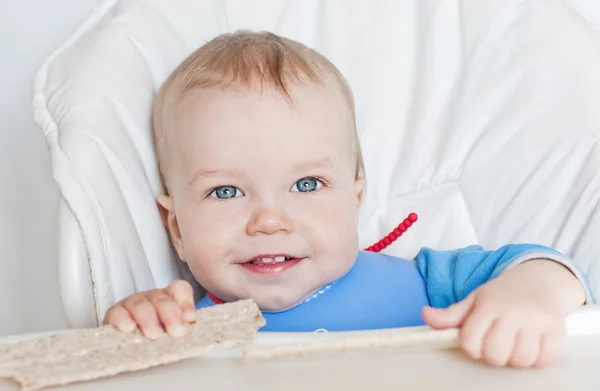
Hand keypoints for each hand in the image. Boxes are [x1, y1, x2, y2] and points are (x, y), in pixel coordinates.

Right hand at [103, 280, 196, 339]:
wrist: (129, 345)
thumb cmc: (157, 337)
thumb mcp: (172, 332)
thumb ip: (182, 326)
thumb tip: (189, 323)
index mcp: (168, 298)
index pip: (179, 290)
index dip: (186, 302)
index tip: (191, 319)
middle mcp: (151, 298)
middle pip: (162, 299)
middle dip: (170, 315)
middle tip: (176, 332)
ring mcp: (132, 304)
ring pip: (140, 305)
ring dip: (148, 319)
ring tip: (154, 334)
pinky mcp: (114, 314)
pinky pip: (117, 313)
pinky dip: (122, 320)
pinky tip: (128, 329)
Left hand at [422, 259, 585, 367]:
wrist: (538, 281)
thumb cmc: (501, 296)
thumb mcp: (474, 300)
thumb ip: (450, 314)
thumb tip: (425, 314)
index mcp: (488, 305)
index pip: (471, 341)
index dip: (472, 347)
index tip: (478, 340)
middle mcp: (512, 312)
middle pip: (495, 355)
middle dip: (493, 354)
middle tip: (497, 343)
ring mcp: (536, 321)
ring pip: (520, 360)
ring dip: (515, 358)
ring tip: (515, 344)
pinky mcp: (556, 330)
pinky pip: (544, 360)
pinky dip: (537, 358)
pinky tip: (532, 345)